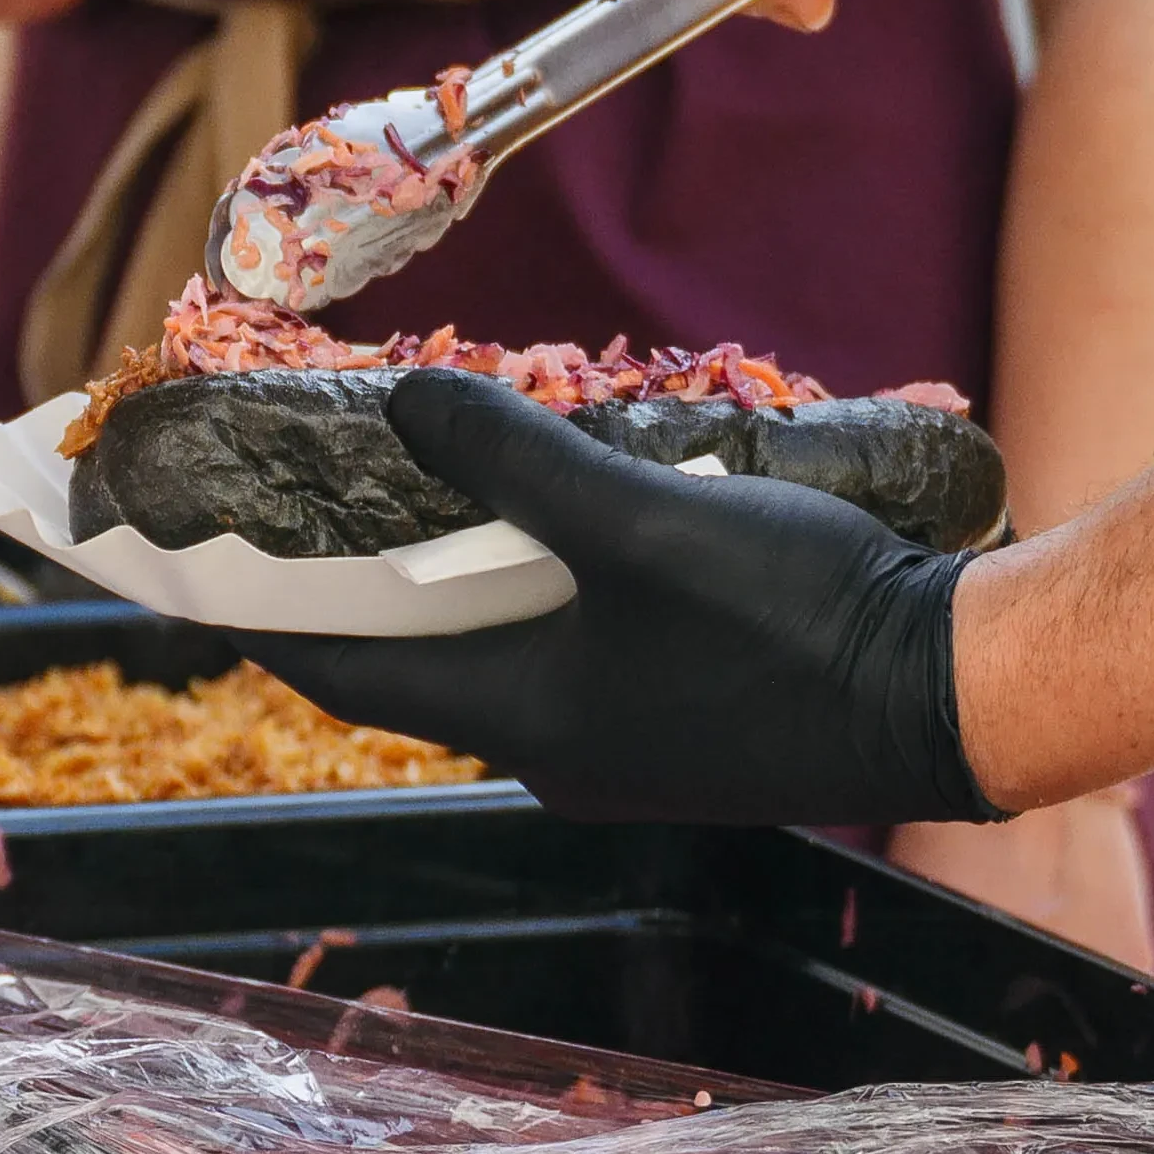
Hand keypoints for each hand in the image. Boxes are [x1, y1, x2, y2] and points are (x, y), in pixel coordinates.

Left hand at [234, 369, 994, 826]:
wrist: (949, 690)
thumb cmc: (792, 617)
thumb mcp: (639, 516)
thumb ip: (516, 461)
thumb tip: (406, 407)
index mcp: (529, 720)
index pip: (352, 674)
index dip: (269, 615)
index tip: (203, 562)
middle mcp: (564, 746)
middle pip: (427, 652)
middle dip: (374, 568)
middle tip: (325, 480)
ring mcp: (632, 735)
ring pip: (511, 637)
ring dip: (472, 560)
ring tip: (445, 467)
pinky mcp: (692, 710)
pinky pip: (584, 634)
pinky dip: (554, 571)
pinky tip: (579, 500)